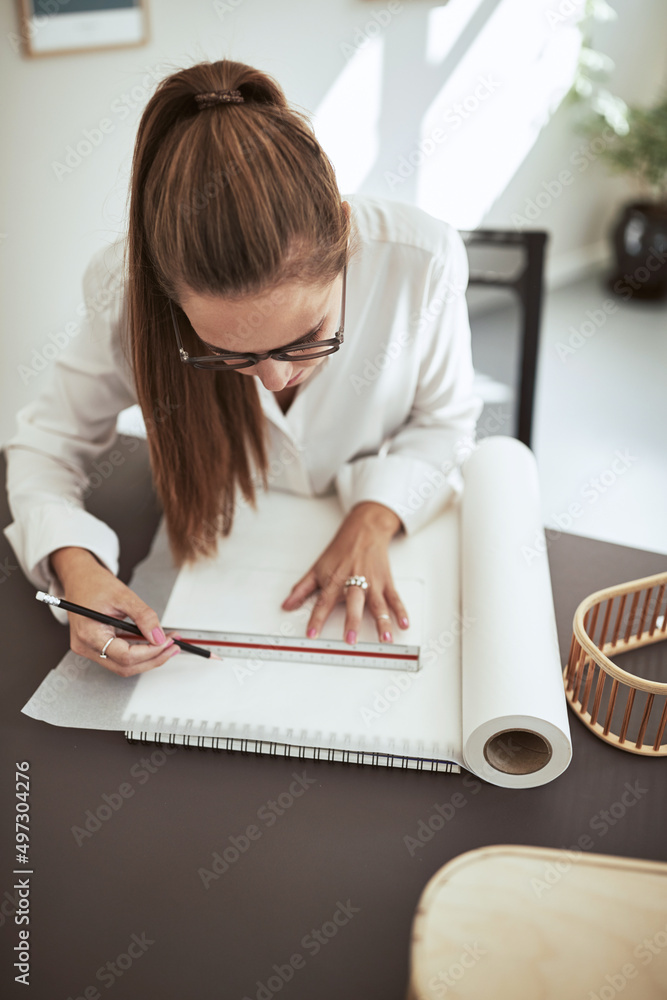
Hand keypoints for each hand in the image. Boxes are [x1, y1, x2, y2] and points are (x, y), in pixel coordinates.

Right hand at [49, 547, 180, 676]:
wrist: (80, 578)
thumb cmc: (95, 584)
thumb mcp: (124, 596)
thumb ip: (143, 617)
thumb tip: (159, 637)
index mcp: (89, 634)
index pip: (124, 656)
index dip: (150, 652)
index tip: (167, 642)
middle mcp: (86, 646)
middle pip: (125, 667)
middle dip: (153, 658)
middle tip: (172, 646)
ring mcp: (89, 649)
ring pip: (123, 666)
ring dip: (148, 658)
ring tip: (167, 644)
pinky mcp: (95, 647)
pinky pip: (120, 658)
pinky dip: (139, 653)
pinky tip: (153, 644)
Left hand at [280, 502, 409, 644]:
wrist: (364, 530)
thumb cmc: (340, 550)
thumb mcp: (317, 568)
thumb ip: (302, 590)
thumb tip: (286, 605)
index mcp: (335, 581)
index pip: (323, 603)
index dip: (316, 619)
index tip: (312, 635)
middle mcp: (354, 582)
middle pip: (354, 604)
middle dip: (353, 621)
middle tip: (351, 639)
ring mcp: (373, 583)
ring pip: (378, 604)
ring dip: (382, 622)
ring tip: (385, 638)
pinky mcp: (386, 582)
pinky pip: (395, 599)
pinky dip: (400, 612)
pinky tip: (403, 624)